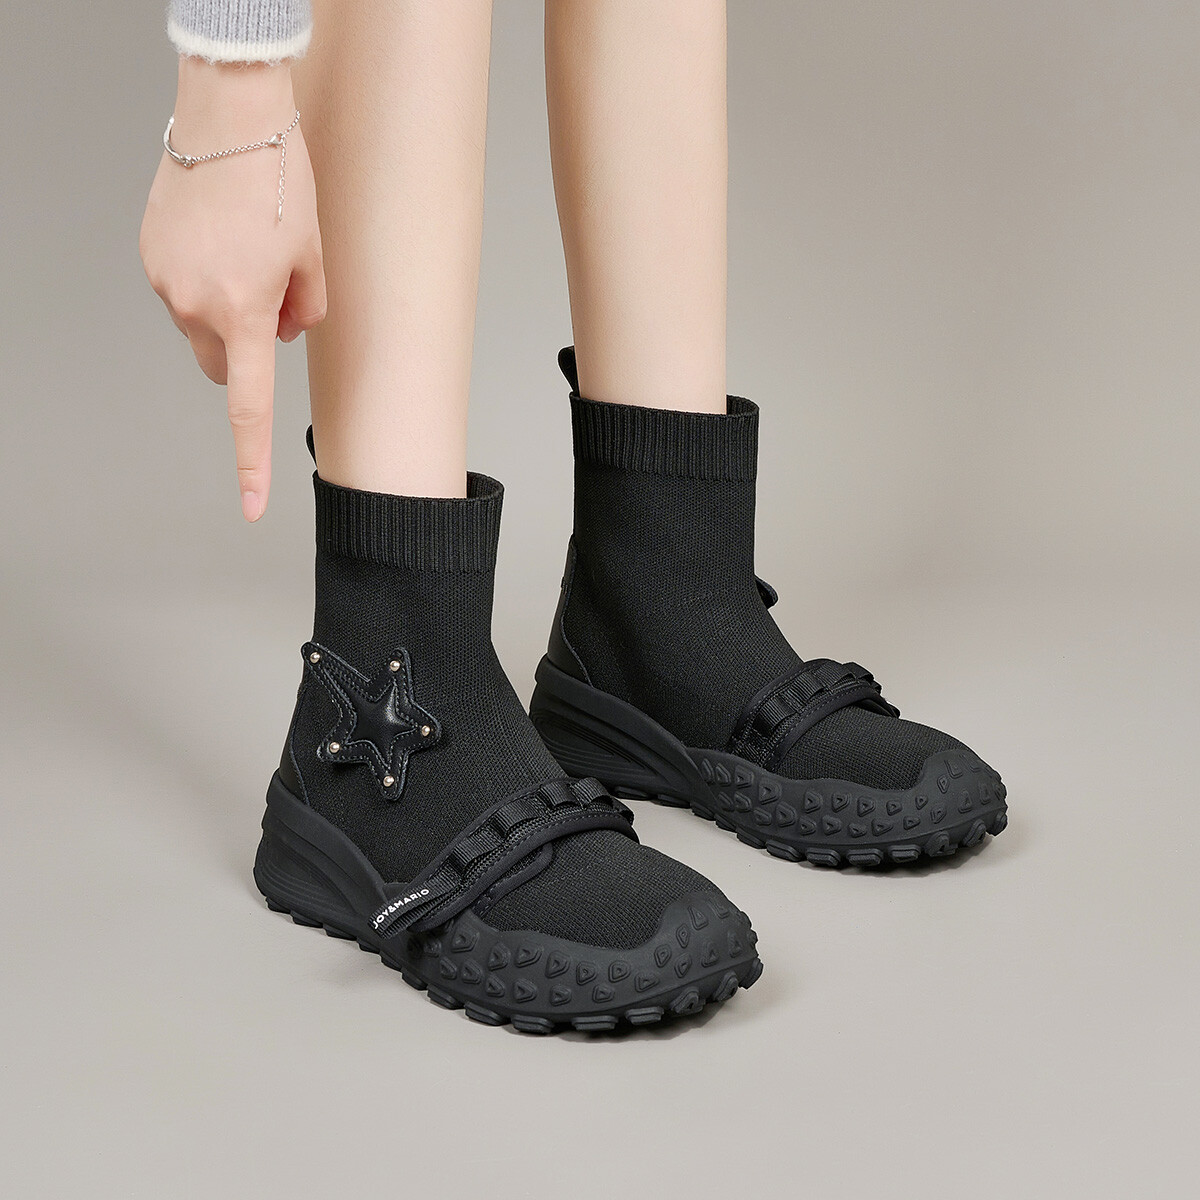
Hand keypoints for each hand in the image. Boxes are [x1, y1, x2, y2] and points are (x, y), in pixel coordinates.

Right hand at [140, 58, 325, 521]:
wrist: (228, 116)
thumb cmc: (281, 181)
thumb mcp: (315, 257)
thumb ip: (306, 310)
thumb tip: (286, 333)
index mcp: (243, 314)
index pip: (249, 407)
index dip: (250, 461)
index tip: (249, 506)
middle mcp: (195, 306)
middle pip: (225, 366)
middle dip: (248, 352)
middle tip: (273, 298)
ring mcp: (166, 282)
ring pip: (203, 329)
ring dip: (226, 312)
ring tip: (246, 253)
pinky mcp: (150, 257)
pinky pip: (183, 292)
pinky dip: (205, 283)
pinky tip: (220, 239)